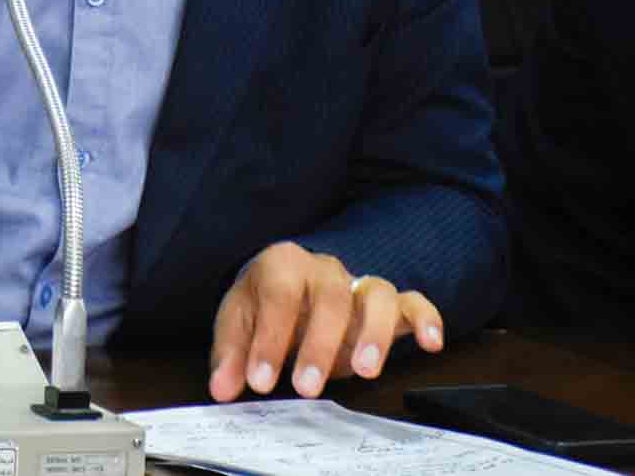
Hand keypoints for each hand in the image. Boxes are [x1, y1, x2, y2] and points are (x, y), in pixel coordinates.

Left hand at [208, 241, 444, 400]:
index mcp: (281, 264)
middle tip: (306, 387)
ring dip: (374, 333)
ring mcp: (359, 283)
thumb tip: (222, 389)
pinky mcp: (390, 303)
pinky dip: (426, 319)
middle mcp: (324, 268)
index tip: (260, 381)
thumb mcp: (238, 325)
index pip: (277, 295)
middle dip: (319, 345)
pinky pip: (414, 302)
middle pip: (330, 297)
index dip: (269, 339)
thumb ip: (230, 357)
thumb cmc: (264, 306)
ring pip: (377, 294)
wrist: (288, 287)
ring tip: (365, 372)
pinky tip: (430, 344)